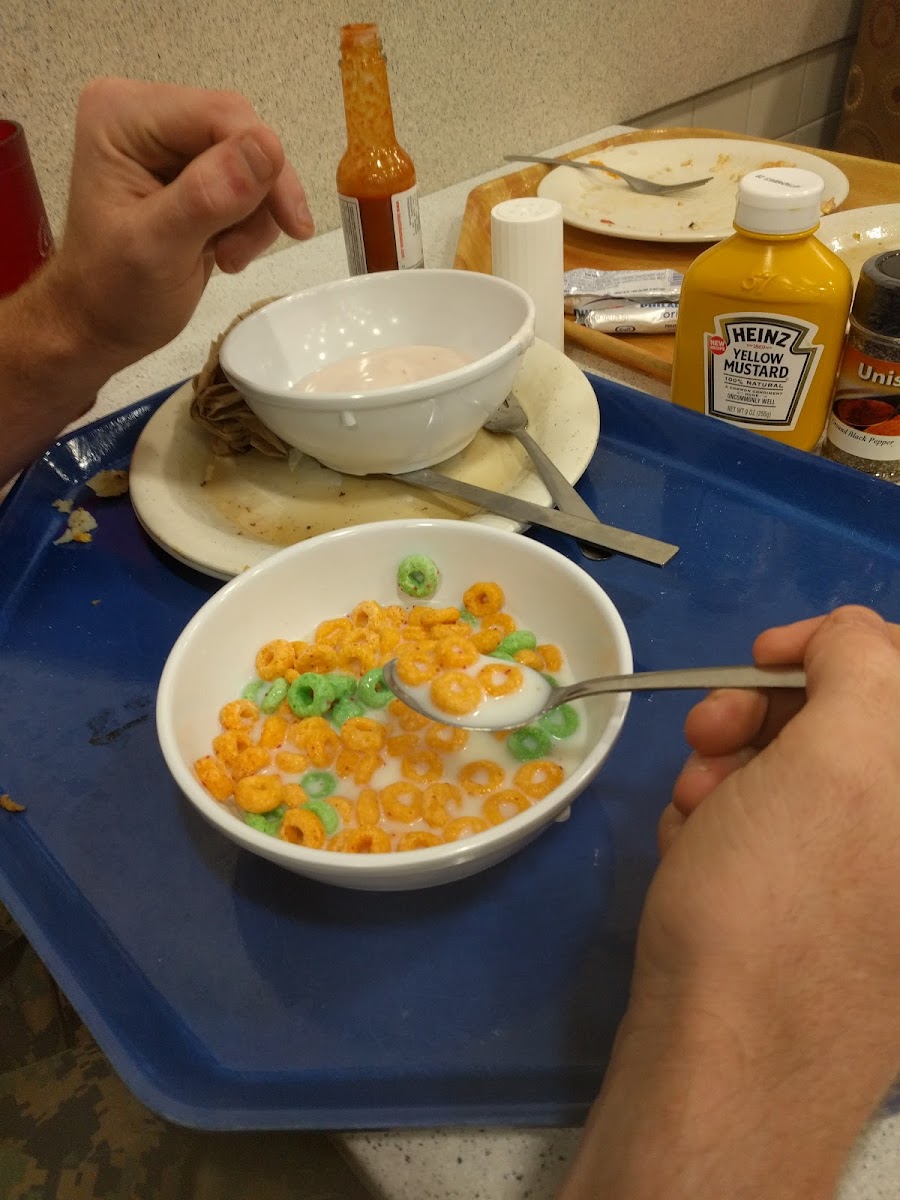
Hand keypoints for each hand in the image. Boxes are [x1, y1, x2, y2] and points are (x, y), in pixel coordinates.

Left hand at [47, 76, 314, 372]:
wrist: (102, 325)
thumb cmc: (115, 294)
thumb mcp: (157, 249)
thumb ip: (207, 197)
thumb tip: (268, 148)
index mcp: (123, 116)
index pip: (219, 115)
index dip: (265, 163)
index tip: (292, 222)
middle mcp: (146, 115)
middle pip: (241, 133)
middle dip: (259, 196)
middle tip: (242, 253)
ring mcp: (170, 143)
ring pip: (253, 161)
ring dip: (256, 216)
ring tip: (228, 258)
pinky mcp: (192, 170)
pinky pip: (248, 182)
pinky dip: (250, 222)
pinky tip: (224, 252)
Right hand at [557, 607, 899, 1198]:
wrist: (726, 1058)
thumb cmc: (777, 898)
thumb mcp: (837, 752)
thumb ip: (862, 662)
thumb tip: (853, 634)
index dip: (836, 647)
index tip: (763, 658)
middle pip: (849, 725)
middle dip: (766, 717)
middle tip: (709, 737)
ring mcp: (875, 882)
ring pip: (797, 779)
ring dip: (730, 773)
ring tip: (693, 814)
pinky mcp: (824, 915)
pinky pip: (777, 836)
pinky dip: (726, 826)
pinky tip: (694, 854)